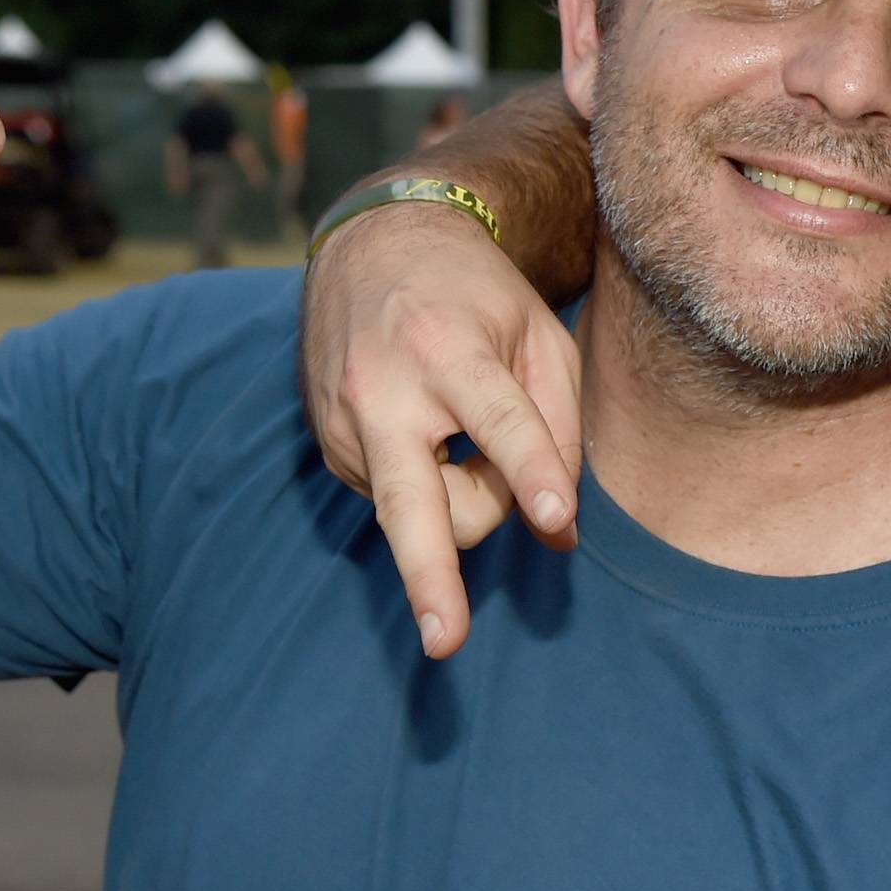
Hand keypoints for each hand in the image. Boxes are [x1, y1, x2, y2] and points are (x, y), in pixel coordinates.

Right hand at [300, 198, 582, 658]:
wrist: (374, 248)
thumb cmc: (478, 300)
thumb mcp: (539, 338)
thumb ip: (559, 431)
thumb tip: (559, 534)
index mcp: (449, 349)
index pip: (501, 422)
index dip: (532, 473)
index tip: (555, 517)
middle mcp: (384, 392)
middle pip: (413, 504)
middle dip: (431, 579)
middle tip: (444, 642)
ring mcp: (347, 427)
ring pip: (426, 517)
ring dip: (469, 503)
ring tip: (474, 441)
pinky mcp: (331, 452)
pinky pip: (402, 504)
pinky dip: (435, 490)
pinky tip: (435, 438)